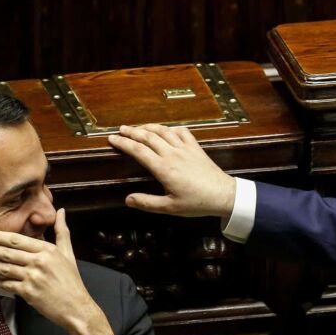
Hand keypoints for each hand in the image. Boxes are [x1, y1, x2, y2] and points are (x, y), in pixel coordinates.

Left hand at [0, 209, 113, 334]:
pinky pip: (7, 284)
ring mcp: (33, 277)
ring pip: (4, 267)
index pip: (16, 240)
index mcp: (48, 250)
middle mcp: (40, 262)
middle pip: (7, 252)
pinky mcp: (28, 292)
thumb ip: (62, 231)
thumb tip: (61, 211)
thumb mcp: (68, 253)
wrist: (76, 307)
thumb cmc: (71, 280)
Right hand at [107, 124, 236, 219]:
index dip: (123, 143)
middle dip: (132, 131)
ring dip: (149, 127)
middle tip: (120, 129)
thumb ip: (147, 203)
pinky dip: (171, 128)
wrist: (223, 195)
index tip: (112, 139)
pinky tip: (166, 130)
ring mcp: (185, 149)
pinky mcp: (196, 148)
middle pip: (148, 137)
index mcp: (164, 168)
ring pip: (164, 131)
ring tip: (138, 127)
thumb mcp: (170, 207)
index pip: (138, 150)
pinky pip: (182, 132)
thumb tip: (128, 200)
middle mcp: (173, 154)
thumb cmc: (197, 202)